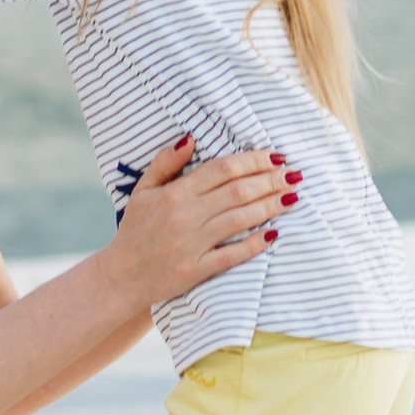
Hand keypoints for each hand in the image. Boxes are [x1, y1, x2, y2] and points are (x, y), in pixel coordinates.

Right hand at [111, 139, 295, 302]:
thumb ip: (165, 163)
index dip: (253, 160)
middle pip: (237, 191)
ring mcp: (191, 244)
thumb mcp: (142, 190)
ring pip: (239, 219)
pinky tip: (274, 233)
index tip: (276, 155)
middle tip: (293, 174)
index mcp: (174, 194)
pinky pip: (231, 255)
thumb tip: (191, 138)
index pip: (222, 169)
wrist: (121, 276)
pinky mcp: (196, 270)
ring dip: (270, 206)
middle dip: (270, 180)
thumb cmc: (134, 230)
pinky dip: (254, 244)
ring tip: (292, 196)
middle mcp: (184, 216)